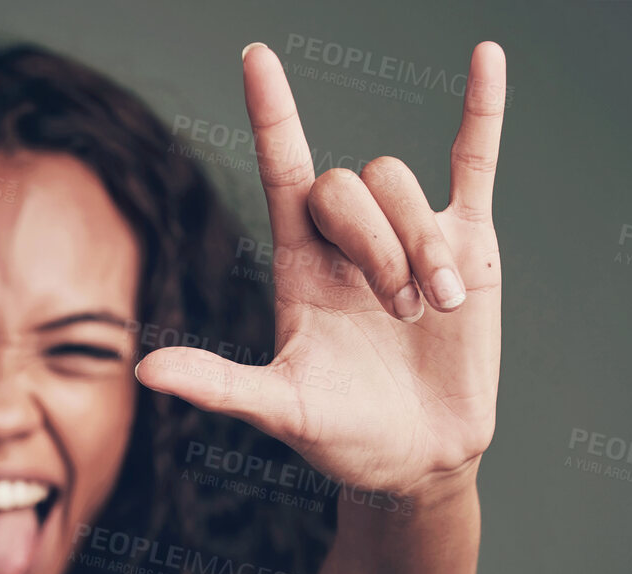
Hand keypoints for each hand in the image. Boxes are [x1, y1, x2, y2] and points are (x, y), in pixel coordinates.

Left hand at [135, 41, 506, 502]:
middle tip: (397, 312)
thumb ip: (220, 385)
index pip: (282, 168)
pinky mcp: (468, 243)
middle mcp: (349, 239)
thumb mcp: (281, 411)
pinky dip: (484, 110)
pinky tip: (487, 58)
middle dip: (377, 243)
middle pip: (351, 185)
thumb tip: (143, 372)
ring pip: (406, 186)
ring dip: (420, 244)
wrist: (421, 459)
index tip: (256, 56)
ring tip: (434, 308)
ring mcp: (411, 235)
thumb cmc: (343, 436)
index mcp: (299, 260)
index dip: (271, 113)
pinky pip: (475, 161)